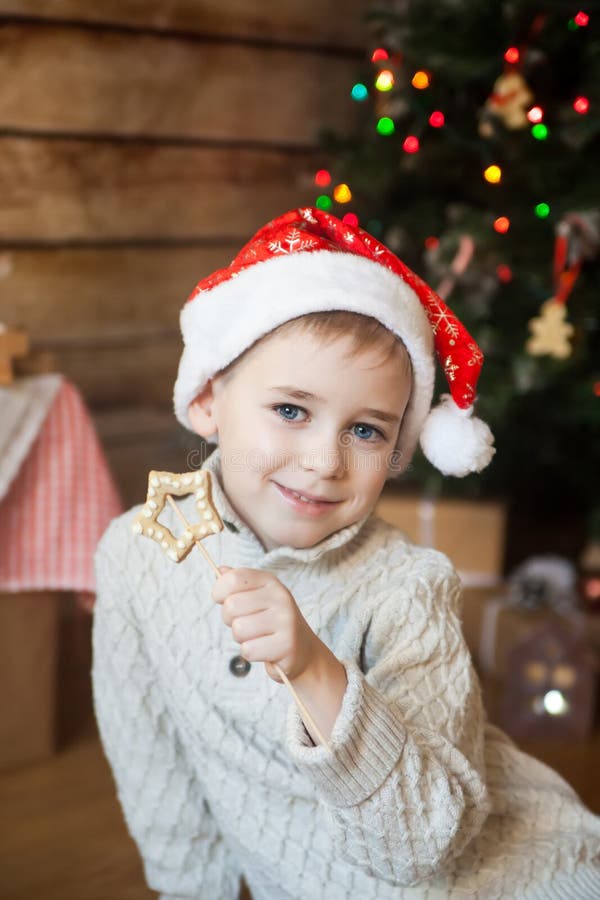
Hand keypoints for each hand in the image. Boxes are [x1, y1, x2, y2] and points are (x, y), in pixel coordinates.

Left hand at [211, 566, 321, 682]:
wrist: (301, 649)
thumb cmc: (270, 621)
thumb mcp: (256, 597)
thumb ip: (238, 583)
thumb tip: (220, 569)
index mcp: (269, 581)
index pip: (232, 579)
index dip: (219, 592)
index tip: (224, 600)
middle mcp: (279, 596)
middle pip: (231, 606)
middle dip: (230, 620)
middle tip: (246, 623)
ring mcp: (285, 619)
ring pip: (238, 629)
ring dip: (241, 638)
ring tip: (256, 636)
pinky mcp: (286, 644)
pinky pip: (248, 650)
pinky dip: (251, 653)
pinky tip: (264, 649)